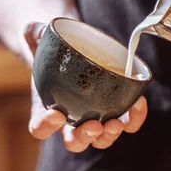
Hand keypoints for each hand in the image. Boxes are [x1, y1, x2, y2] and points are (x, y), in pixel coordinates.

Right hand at [23, 22, 147, 151]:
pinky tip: (138, 104)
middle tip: (92, 126)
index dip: (46, 126)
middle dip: (83, 137)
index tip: (55, 114)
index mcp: (47, 108)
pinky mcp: (117, 111)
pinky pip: (127, 123)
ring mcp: (95, 118)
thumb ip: (34, 34)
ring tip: (114, 124)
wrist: (76, 48)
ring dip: (108, 135)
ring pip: (101, 139)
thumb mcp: (40, 38)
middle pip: (74, 141)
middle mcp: (71, 120)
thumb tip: (33, 28)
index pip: (40, 128)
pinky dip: (134, 118)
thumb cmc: (55, 49)